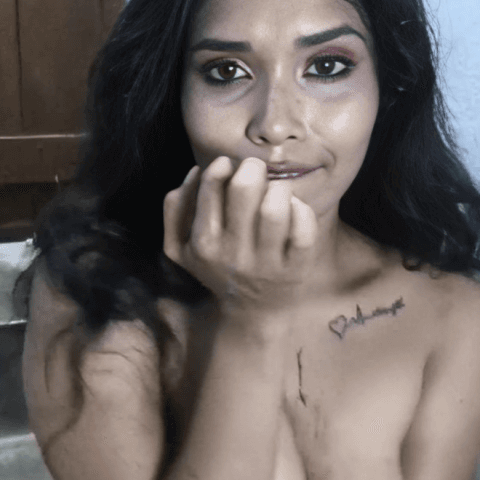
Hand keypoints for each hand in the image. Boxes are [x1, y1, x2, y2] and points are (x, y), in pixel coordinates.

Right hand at [163, 156, 317, 317]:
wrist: (250, 313)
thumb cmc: (217, 268)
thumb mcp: (179, 247)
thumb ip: (175, 208)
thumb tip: (196, 171)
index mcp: (202, 243)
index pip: (212, 184)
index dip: (223, 166)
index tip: (230, 168)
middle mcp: (233, 254)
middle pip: (244, 188)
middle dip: (253, 168)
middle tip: (257, 172)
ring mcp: (265, 264)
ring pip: (275, 207)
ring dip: (278, 189)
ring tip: (276, 192)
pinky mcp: (295, 269)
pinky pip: (303, 229)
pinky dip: (302, 210)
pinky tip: (293, 211)